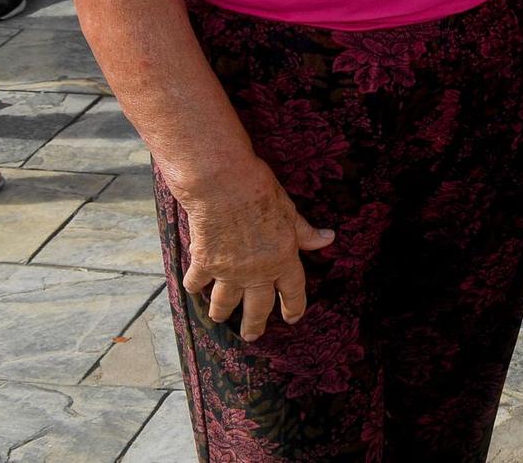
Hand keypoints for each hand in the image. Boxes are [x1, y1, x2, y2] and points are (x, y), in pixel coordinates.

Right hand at [176, 164, 333, 340]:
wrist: (223, 186)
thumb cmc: (261, 192)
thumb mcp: (290, 211)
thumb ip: (305, 232)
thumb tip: (328, 240)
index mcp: (283, 258)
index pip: (293, 290)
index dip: (294, 306)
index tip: (293, 318)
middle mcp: (257, 271)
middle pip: (258, 308)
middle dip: (254, 324)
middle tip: (252, 336)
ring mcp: (229, 271)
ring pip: (225, 303)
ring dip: (221, 312)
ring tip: (219, 318)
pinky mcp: (204, 264)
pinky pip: (197, 284)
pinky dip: (194, 287)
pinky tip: (194, 289)